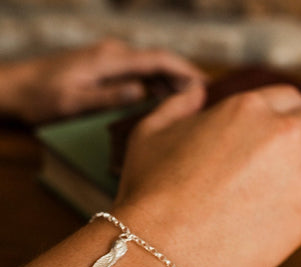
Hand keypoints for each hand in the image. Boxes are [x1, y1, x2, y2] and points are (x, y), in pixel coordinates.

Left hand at [0, 39, 204, 121]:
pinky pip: (138, 72)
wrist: (15, 87)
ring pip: (150, 66)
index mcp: (110, 59)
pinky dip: (155, 83)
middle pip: (159, 60)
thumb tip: (143, 91)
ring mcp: (110, 58)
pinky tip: (163, 97)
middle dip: (184, 75)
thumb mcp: (73, 102)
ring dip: (171, 81)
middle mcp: (114, 53)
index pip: (158, 59)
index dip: (185, 69)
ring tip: (191, 99)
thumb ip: (109, 96)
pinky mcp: (105, 66)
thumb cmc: (42, 98)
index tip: (205, 83)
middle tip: (206, 95)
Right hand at [115, 83, 300, 266]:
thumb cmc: (150, 191)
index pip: (291, 97)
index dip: (295, 107)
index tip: (296, 118)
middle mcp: (281, 139)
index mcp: (247, 111)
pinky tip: (279, 212)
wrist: (160, 250)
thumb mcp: (150, 134)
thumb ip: (178, 105)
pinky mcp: (300, 221)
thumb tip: (196, 90)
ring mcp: (296, 181)